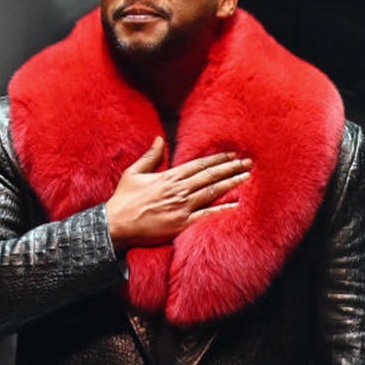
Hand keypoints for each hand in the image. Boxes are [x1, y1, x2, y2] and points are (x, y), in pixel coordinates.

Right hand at [106, 136, 251, 250]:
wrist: (116, 224)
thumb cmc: (124, 199)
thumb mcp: (134, 173)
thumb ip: (150, 156)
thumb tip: (159, 139)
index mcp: (169, 176)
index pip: (199, 165)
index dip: (218, 159)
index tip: (232, 154)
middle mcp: (179, 189)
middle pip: (210, 176)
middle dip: (231, 168)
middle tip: (248, 162)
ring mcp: (182, 207)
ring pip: (212, 192)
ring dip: (231, 184)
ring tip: (246, 177)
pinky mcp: (181, 224)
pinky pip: (206, 215)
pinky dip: (222, 209)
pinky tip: (236, 205)